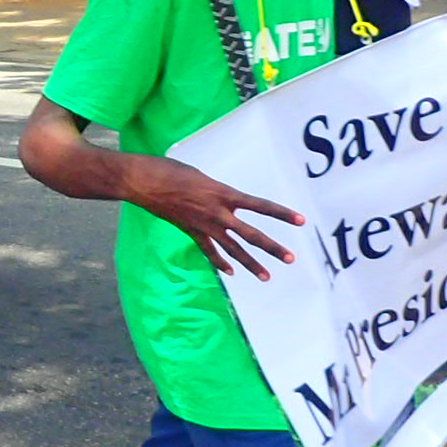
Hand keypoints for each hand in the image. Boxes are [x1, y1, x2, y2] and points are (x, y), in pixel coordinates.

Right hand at [122, 153, 301, 279]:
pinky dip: (220, 262)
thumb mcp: (203, 177)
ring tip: (266, 276)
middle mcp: (218, 212)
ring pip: (233, 249)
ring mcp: (205, 225)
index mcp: (224, 193)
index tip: (301, 221)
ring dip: (250, 264)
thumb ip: (218, 192)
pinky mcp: (191, 232)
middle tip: (290, 258)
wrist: (145, 182)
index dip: (282, 213)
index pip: (260, 206)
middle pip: (251, 234)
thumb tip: (226, 202)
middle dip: (272, 247)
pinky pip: (209, 251)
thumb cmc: (171, 170)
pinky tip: (230, 273)